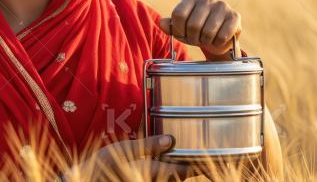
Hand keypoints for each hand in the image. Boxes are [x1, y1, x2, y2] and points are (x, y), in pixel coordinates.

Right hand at [65, 134, 195, 180]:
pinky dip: (166, 170)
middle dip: (192, 165)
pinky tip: (164, 159)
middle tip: (204, 150)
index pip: (185, 170)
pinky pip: (159, 178)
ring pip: (171, 178)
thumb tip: (171, 140)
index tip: (214, 152)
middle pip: (181, 176)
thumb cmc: (101, 167)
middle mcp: (155, 181)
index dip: (200, 163)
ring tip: (186, 152)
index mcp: (154, 172)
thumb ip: (149, 145)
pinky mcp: (140, 181)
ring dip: (179, 168)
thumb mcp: (124, 150)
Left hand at [158, 0, 241, 58]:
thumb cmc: (196, 32)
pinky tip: (218, 39)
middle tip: (196, 39)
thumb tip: (161, 22)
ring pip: (207, 31)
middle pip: (192, 25)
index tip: (183, 34)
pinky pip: (222, 36)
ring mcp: (222, 6)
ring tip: (207, 39)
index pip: (178, 15)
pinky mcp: (235, 16)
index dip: (178, 30)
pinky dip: (217, 42)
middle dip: (193, 38)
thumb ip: (169, 26)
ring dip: (205, 41)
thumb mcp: (180, 29)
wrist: (218, 38)